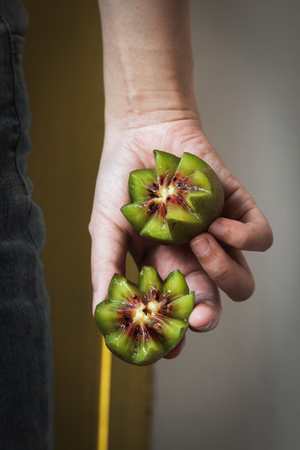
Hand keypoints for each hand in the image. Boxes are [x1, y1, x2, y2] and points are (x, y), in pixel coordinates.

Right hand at [89, 116, 272, 357]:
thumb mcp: (107, 227)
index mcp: (162, 266)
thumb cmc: (121, 180)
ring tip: (199, 243)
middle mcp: (193, 257)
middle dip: (208, 315)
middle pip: (212, 302)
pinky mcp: (237, 209)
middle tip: (199, 318)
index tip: (171, 346)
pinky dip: (245, 237)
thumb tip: (99, 315)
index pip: (173, 311)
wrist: (143, 130)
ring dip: (223, 270)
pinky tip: (218, 225)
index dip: (175, 333)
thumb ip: (106, 269)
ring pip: (241, 279)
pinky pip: (259, 237)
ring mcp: (217, 235)